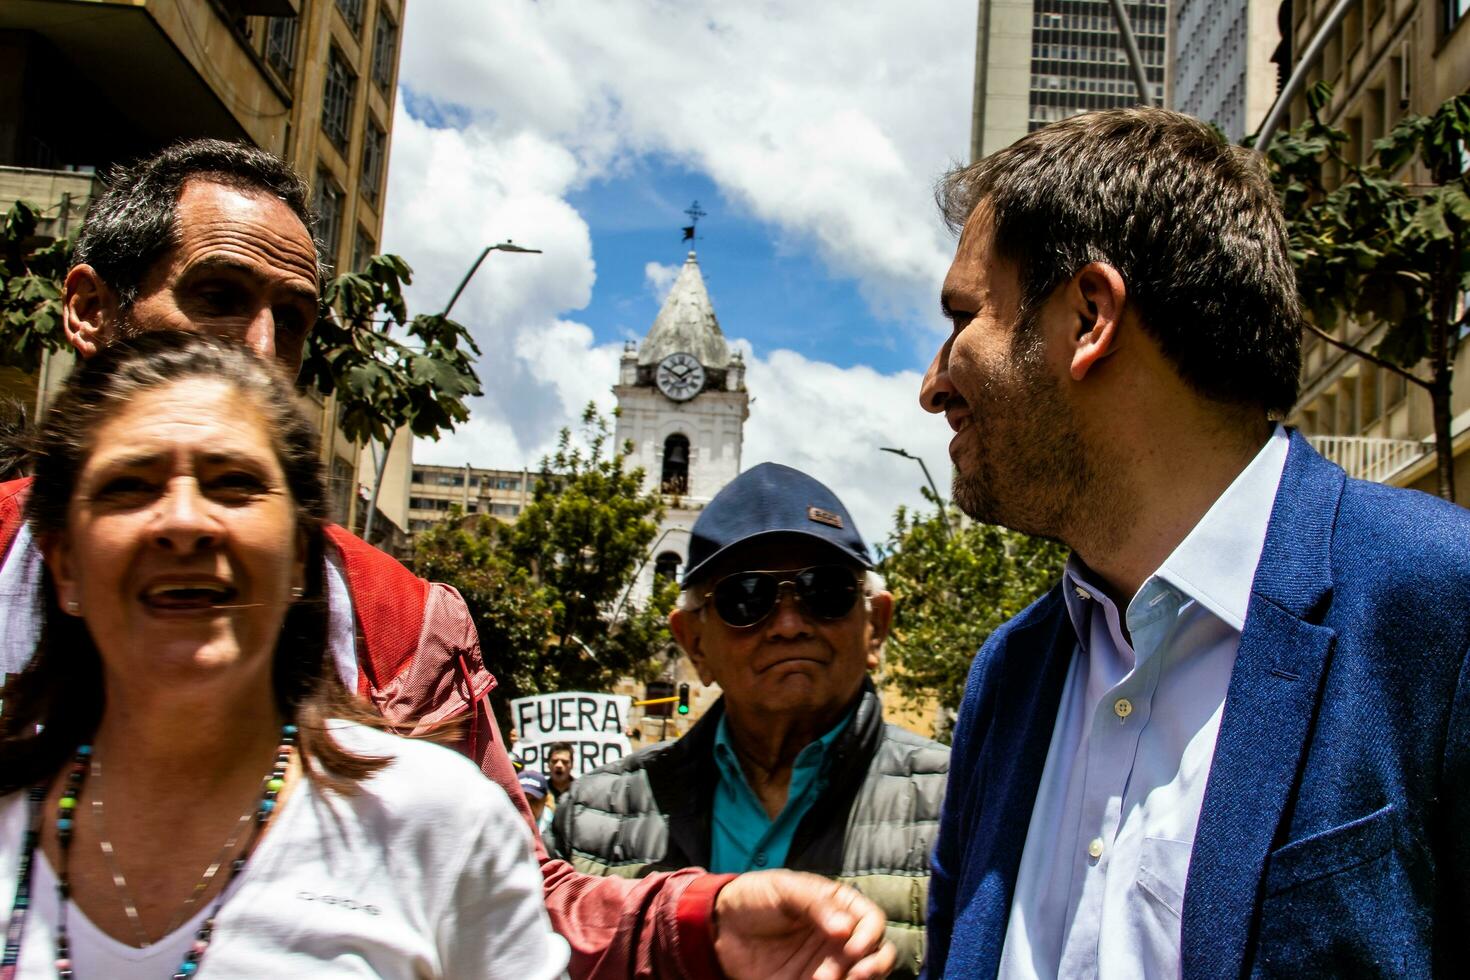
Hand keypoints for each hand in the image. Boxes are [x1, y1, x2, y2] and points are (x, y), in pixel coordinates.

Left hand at [712, 870, 895, 979]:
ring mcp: (828, 963)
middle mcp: (840, 937)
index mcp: (839, 907)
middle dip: (873, 966)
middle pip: (877, 954)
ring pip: (860, 977)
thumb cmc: (755, 897)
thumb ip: (814, 904)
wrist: (721, 928)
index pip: (872, 921)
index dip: (868, 935)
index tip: (851, 947)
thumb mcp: (784, 889)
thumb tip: (846, 928)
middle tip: (853, 975)